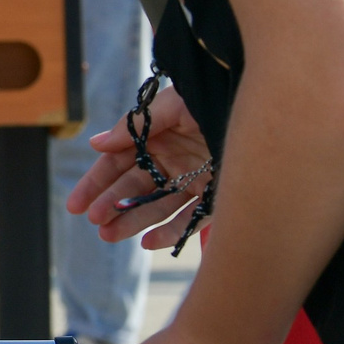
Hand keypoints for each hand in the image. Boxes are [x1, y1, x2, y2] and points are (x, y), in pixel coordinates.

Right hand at [67, 82, 213, 248]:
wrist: (266, 117)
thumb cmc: (213, 101)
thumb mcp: (171, 106)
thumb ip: (135, 125)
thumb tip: (96, 144)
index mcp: (155, 138)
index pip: (117, 163)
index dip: (95, 183)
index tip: (76, 204)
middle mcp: (170, 162)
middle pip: (133, 188)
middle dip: (111, 205)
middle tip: (95, 221)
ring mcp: (191, 182)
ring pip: (156, 208)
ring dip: (132, 222)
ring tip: (109, 236)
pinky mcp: (214, 199)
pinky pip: (189, 220)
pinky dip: (169, 233)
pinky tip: (148, 242)